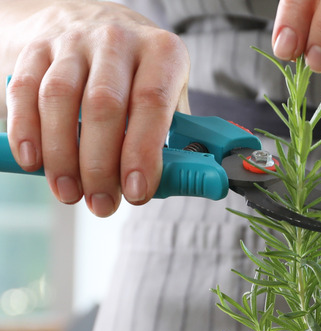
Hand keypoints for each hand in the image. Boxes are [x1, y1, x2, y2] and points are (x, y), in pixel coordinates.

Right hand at [4, 1, 189, 216]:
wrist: (92, 22)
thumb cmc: (139, 73)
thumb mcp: (169, 93)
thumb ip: (175, 136)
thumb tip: (181, 183)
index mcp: (162, 52)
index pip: (152, 102)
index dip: (142, 152)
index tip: (136, 191)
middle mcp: (117, 40)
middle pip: (103, 105)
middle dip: (100, 165)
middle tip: (101, 203)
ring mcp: (73, 41)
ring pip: (59, 99)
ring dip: (61, 156)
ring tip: (69, 192)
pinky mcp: (35, 48)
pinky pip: (24, 91)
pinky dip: (25, 131)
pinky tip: (33, 162)